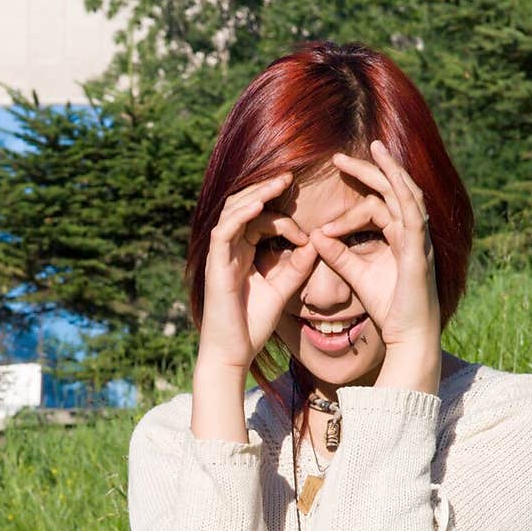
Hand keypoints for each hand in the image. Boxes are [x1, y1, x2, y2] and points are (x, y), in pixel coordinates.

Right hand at [199, 173, 317, 372]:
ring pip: (233, 212)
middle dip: (266, 189)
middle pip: (243, 207)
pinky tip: (260, 205)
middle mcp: (229, 250)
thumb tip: (316, 242)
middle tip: (290, 176)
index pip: (260, 221)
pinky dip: (240, 215)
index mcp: (243, 254)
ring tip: (279, 182)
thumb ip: (297, 266)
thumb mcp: (282, 290)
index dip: (284, 220)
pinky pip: (224, 231)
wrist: (232, 354)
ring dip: (256, 194)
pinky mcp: (215, 266)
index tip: (307, 235)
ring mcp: (220, 256)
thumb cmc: (252, 327)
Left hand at [308, 140, 439, 349]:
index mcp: (399, 237)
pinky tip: (389, 176)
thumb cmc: (388, 308)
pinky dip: (402, 192)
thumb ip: (338, 255)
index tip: (324, 212)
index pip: (378, 204)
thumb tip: (315, 236)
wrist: (408, 336)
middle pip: (393, 190)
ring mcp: (420, 239)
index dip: (351, 201)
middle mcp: (412, 233)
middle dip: (368, 170)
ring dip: (389, 170)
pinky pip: (414, 213)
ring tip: (373, 149)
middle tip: (339, 157)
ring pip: (407, 193)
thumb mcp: (357, 275)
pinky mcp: (420, 250)